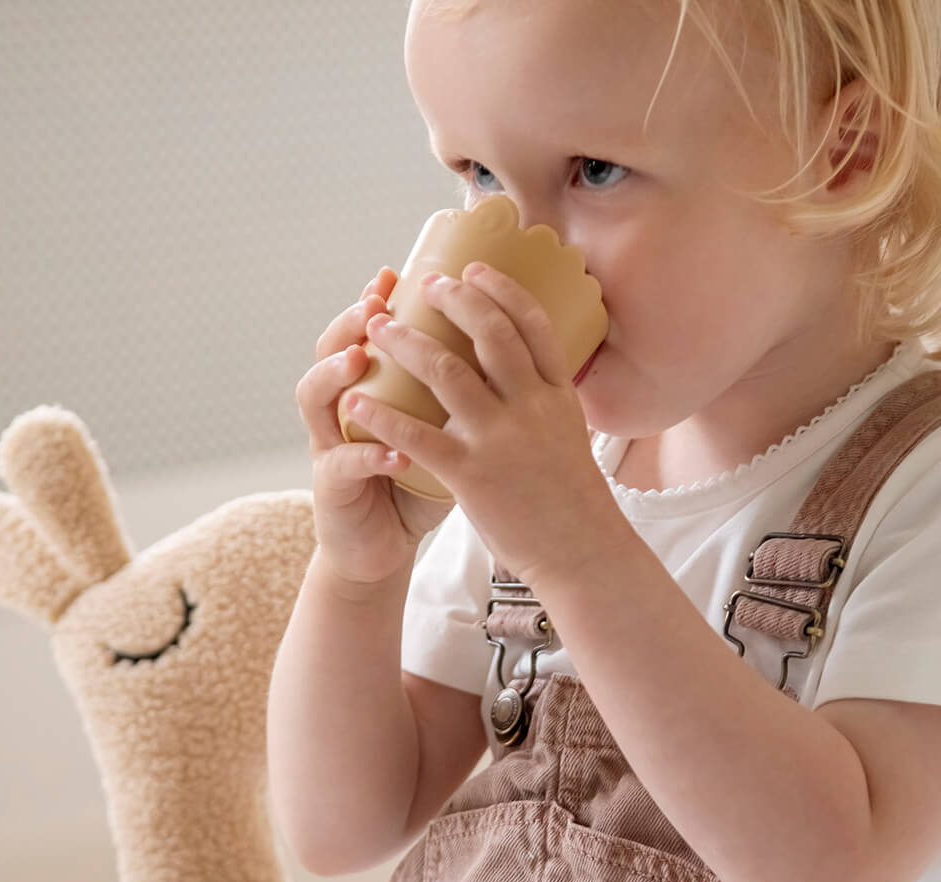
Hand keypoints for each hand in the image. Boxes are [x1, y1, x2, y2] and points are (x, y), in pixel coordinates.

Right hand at [294, 268, 453, 588]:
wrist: (382, 547)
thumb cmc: (416, 486)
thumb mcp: (439, 432)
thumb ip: (455, 395)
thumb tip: (511, 348)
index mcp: (371, 390)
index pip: (363, 334)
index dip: (373, 302)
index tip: (394, 274)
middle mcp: (342, 409)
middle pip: (330, 350)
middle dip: (350, 322)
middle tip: (374, 304)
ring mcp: (330, 446)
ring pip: (315, 397)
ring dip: (337, 373)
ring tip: (361, 359)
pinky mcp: (332, 489)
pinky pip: (344, 464)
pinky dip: (368, 454)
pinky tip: (393, 452)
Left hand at [341, 263, 632, 587]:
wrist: (582, 553)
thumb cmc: (574, 500)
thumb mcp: (570, 436)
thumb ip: (545, 402)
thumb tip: (527, 373)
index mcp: (558, 395)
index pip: (532, 325)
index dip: (500, 290)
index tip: (474, 270)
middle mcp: (532, 408)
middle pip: (490, 333)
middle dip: (452, 300)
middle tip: (423, 285)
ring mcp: (501, 440)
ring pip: (446, 372)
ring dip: (406, 342)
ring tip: (379, 327)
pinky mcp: (472, 476)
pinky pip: (417, 435)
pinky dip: (382, 415)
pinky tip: (358, 400)